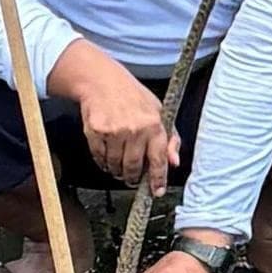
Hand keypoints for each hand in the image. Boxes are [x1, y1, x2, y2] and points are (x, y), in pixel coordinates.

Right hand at [75, 61, 178, 189]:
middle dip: (133, 177)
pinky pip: (99, 158)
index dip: (157, 179)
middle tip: (132, 177)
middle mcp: (135, 129)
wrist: (102, 81)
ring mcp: (114, 131)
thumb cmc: (133, 96)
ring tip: (119, 163)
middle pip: (133, 167)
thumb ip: (170, 139)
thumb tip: (175, 162)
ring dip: (117, 170)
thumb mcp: (159, 111)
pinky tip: (107, 154)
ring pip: (115, 165)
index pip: (158, 160)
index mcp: (154, 124)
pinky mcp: (96, 131)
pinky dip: (103, 162)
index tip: (156, 191)